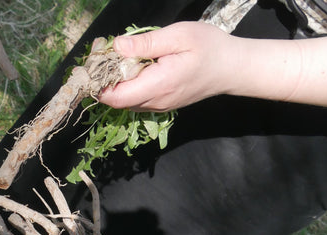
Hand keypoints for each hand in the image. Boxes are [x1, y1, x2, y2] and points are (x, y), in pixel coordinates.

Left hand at [99, 21, 236, 111]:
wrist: (232, 69)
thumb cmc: (209, 48)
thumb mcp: (179, 36)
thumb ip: (146, 43)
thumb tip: (116, 47)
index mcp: (157, 86)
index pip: (116, 96)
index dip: (99, 83)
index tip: (94, 62)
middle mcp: (155, 102)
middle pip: (116, 101)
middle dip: (103, 81)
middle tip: (101, 54)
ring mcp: (157, 106)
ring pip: (124, 102)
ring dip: (114, 83)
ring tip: (113, 58)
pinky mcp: (160, 104)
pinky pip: (135, 100)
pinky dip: (126, 86)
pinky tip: (129, 67)